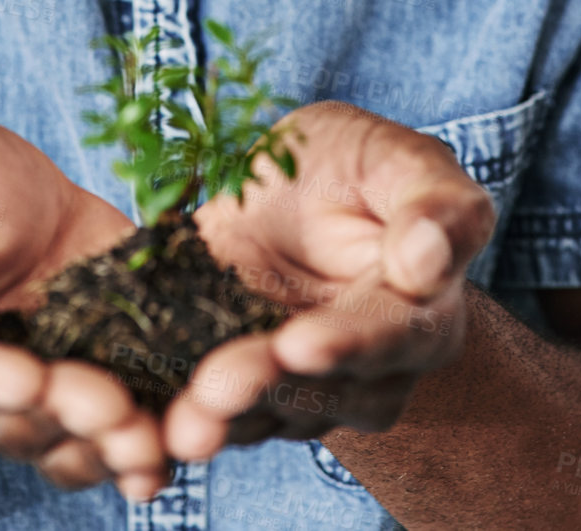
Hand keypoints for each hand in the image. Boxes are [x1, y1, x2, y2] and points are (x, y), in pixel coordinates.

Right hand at [0, 118, 170, 500]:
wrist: (20, 193)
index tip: (25, 379)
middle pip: (12, 421)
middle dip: (65, 417)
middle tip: (111, 408)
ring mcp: (36, 399)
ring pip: (65, 445)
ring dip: (109, 449)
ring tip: (149, 442)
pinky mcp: (94, 386)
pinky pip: (113, 439)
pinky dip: (141, 457)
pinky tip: (168, 459)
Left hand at [163, 101, 495, 461]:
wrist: (287, 195)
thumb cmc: (354, 165)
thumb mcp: (392, 157)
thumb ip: (430, 203)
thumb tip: (427, 262)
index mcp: (423, 310)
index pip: (390, 334)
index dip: (346, 343)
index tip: (301, 345)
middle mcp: (372, 369)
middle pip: (321, 388)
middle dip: (266, 387)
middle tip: (216, 389)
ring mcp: (308, 390)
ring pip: (267, 414)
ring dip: (222, 419)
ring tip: (182, 422)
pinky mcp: (246, 390)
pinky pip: (219, 413)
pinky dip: (181, 419)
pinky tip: (149, 423)